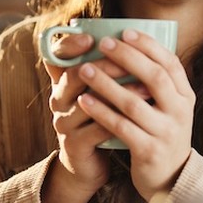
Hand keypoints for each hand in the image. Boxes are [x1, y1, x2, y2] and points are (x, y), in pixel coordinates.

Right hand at [41, 32, 135, 202]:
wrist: (88, 165)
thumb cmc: (99, 121)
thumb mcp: (99, 94)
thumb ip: (108, 70)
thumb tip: (135, 37)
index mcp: (62, 83)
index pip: (55, 56)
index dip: (69, 44)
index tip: (92, 37)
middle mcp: (58, 100)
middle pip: (74, 75)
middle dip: (106, 65)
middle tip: (131, 60)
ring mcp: (64, 123)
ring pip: (89, 102)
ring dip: (119, 93)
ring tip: (147, 88)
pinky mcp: (74, 145)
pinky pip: (96, 128)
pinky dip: (119, 119)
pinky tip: (140, 114)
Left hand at [76, 29, 194, 199]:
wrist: (169, 178)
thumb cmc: (160, 133)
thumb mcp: (168, 107)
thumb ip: (156, 82)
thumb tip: (128, 46)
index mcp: (186, 96)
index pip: (171, 63)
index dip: (148, 46)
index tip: (125, 32)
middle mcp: (180, 112)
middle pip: (154, 78)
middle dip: (127, 58)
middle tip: (103, 44)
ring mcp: (166, 132)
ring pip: (133, 103)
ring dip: (107, 84)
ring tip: (85, 70)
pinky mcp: (149, 151)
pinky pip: (121, 127)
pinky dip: (101, 112)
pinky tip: (84, 101)